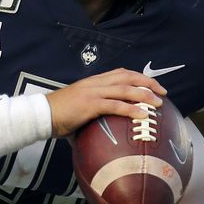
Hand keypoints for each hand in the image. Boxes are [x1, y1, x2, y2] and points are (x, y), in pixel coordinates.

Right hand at [46, 68, 166, 137]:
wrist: (41, 115)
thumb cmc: (59, 116)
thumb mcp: (80, 109)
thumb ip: (94, 114)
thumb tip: (104, 130)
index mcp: (93, 82)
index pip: (121, 73)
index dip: (139, 77)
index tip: (153, 85)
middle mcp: (95, 83)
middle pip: (127, 77)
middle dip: (148, 83)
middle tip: (163, 92)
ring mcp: (92, 93)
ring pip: (124, 89)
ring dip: (144, 95)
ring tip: (157, 103)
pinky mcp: (89, 105)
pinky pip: (114, 105)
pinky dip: (130, 108)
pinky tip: (142, 114)